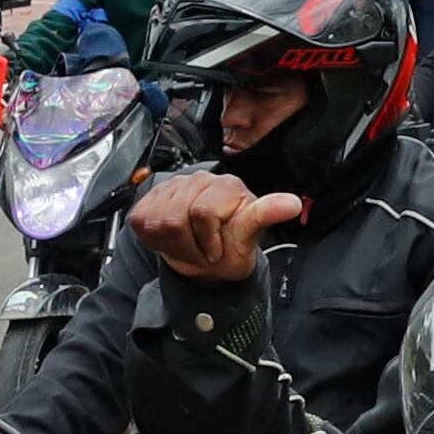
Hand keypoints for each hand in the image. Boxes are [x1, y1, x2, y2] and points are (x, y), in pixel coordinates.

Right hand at [130, 172, 305, 281]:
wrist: (208, 255)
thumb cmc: (232, 245)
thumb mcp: (251, 235)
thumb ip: (266, 215)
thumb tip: (292, 204)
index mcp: (226, 185)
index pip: (202, 213)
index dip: (207, 242)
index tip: (217, 252)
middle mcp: (197, 179)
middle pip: (175, 219)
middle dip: (188, 246)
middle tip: (201, 251)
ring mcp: (171, 186)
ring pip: (156, 222)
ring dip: (171, 245)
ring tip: (188, 245)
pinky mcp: (149, 197)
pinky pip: (141, 222)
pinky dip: (153, 240)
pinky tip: (170, 239)